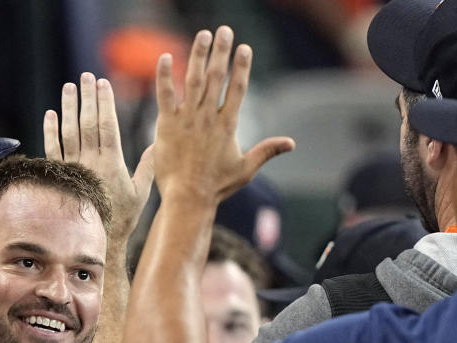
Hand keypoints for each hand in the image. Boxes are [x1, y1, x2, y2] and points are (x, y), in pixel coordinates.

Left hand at [43, 73, 154, 241]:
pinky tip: (50, 114)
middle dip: (87, 98)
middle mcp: (92, 162)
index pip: (107, 125)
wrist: (101, 239)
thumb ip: (148, 165)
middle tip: (85, 77)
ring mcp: (75, 169)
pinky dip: (50, 132)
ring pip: (69, 133)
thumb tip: (157, 142)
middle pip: (88, 124)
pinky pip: (53, 150)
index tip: (102, 83)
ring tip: (68, 88)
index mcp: (112, 163)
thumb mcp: (141, 191)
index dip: (104, 103)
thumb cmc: (124, 217)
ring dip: (68, 109)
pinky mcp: (63, 177)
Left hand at [154, 27, 293, 204]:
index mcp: (228, 125)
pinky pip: (165, 95)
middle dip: (222, 52)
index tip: (244, 48)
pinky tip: (166, 57)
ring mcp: (187, 119)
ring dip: (199, 55)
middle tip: (224, 30)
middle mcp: (208, 118)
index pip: (237, 88)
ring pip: (194, 80)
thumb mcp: (246, 169)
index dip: (241, 66)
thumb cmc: (216, 186)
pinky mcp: (167, 125)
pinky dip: (165, 76)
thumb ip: (267, 151)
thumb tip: (291, 143)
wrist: (188, 198)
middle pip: (217, 77)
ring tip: (204, 35)